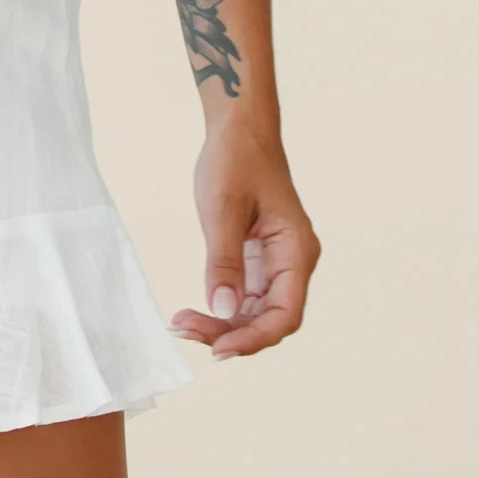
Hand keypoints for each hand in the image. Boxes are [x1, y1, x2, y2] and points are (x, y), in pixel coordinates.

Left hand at [170, 115, 320, 360]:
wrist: (239, 127)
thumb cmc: (236, 158)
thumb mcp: (223, 208)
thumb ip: (224, 261)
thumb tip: (224, 311)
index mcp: (296, 250)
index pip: (285, 314)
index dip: (254, 339)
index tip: (218, 350)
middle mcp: (293, 262)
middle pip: (269, 319)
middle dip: (230, 333)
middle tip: (184, 330)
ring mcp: (276, 262)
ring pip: (255, 312)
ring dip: (223, 324)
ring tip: (181, 322)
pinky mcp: (258, 259)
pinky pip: (245, 296)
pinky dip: (222, 308)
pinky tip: (194, 311)